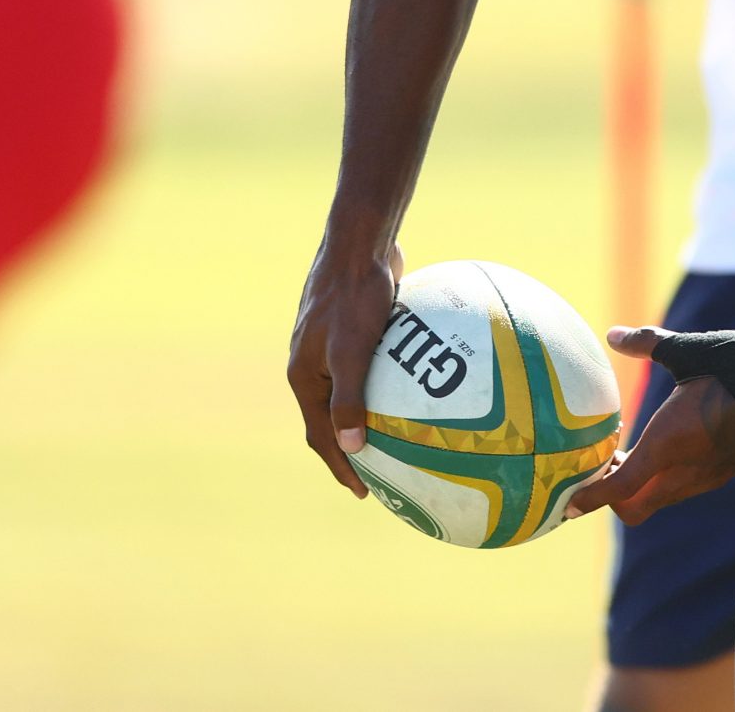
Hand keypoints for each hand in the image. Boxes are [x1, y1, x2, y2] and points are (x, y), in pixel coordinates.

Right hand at [285, 238, 403, 497]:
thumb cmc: (354, 294)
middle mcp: (315, 365)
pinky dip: (396, 385)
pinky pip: (378, 366)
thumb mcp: (352, 350)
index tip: (365, 493)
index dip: (341, 467)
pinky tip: (430, 391)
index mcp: (304, 376)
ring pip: (357, 392)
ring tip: (405, 442)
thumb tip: (354, 449)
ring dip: (375, 419)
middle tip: (384, 478)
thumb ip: (350, 399)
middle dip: (354, 451)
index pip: (320, 435)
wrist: (360, 240)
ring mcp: (335, 346)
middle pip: (334, 419)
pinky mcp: (358, 328)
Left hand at [563, 326, 734, 523]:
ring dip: (638, 488)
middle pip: (633, 509)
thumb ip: (647, 343)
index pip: (618, 490)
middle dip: (610, 496)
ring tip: (629, 454)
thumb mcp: (689, 351)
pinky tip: (666, 449)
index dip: (588, 500)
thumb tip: (612, 334)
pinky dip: (662, 480)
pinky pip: (680, 489)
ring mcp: (706, 477)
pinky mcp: (723, 473)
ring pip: (658, 500)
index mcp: (668, 444)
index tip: (566, 501)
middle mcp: (684, 471)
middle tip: (602, 465)